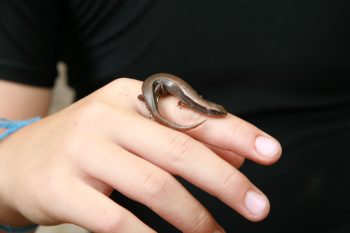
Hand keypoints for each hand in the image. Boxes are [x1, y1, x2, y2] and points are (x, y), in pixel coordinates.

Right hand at [0, 78, 280, 232]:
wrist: (19, 159)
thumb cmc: (88, 145)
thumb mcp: (133, 131)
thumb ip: (181, 138)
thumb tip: (233, 157)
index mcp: (128, 97)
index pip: (191, 112)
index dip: (235, 132)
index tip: (270, 153)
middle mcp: (106, 116)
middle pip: (179, 148)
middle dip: (224, 180)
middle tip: (257, 205)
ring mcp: (82, 149)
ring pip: (154, 184)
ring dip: (193, 215)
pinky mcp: (61, 187)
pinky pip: (115, 218)